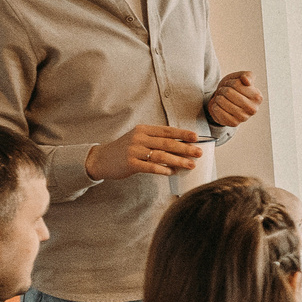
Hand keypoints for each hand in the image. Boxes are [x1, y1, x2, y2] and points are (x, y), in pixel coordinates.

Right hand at [86, 124, 202, 179]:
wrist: (101, 159)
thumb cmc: (125, 149)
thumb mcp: (139, 139)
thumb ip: (156, 140)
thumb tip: (181, 146)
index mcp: (143, 129)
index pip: (167, 130)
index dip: (183, 133)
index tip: (196, 137)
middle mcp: (139, 138)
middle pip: (167, 143)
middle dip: (185, 148)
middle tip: (199, 153)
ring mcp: (134, 150)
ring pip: (161, 155)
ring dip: (178, 160)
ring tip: (191, 165)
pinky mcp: (130, 163)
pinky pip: (150, 167)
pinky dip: (162, 170)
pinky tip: (172, 172)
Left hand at [207, 71, 261, 127]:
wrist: (227, 102)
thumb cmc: (235, 89)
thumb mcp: (242, 78)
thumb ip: (248, 75)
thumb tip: (247, 81)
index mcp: (258, 97)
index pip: (236, 84)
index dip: (230, 82)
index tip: (231, 85)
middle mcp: (253, 109)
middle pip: (228, 92)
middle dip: (223, 89)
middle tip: (224, 91)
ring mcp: (243, 118)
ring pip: (221, 101)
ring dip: (218, 97)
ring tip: (222, 98)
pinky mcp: (233, 124)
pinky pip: (218, 111)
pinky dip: (215, 106)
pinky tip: (219, 106)